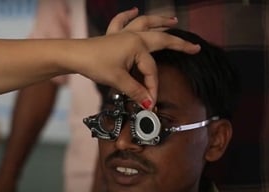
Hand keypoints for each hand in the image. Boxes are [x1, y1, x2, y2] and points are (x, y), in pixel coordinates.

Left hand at [75, 8, 199, 108]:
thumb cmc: (95, 64)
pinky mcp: (111, 35)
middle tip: (194, 47)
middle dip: (178, 43)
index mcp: (137, 46)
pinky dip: (128, 15)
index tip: (151, 104)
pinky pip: (121, 21)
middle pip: (160, 38)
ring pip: (145, 23)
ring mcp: (122, 34)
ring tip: (173, 20)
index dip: (152, 88)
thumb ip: (135, 91)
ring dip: (160, 21)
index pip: (151, 70)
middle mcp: (133, 36)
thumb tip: (149, 104)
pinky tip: (133, 10)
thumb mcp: (118, 80)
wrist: (74, 55)